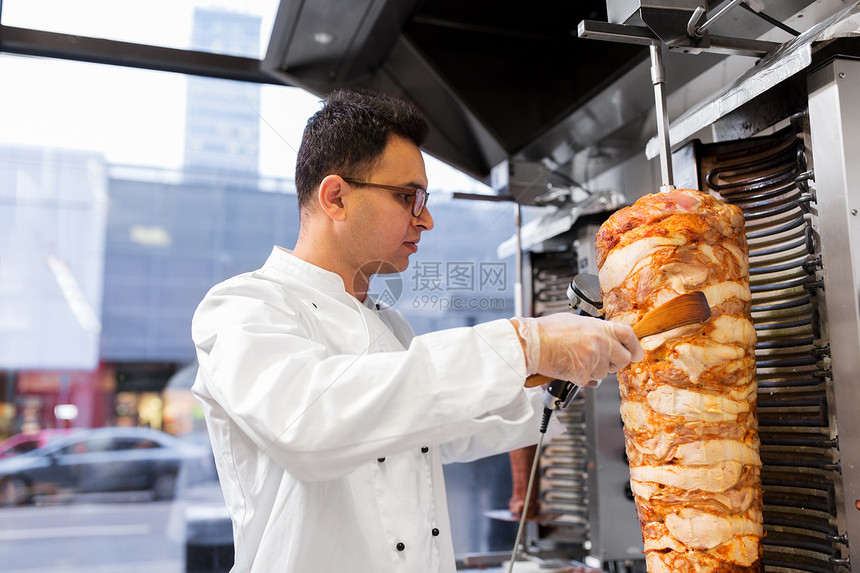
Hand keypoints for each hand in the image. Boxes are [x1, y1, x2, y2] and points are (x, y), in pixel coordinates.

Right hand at [513, 314, 642, 385]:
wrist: (532, 344)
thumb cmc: (547, 331)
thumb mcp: (576, 322)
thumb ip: (594, 330)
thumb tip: (604, 337)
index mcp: (600, 327)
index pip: (628, 335)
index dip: (635, 346)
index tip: (636, 352)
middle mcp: (600, 343)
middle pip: (623, 359)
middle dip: (615, 362)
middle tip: (603, 360)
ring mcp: (593, 359)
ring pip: (605, 373)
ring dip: (594, 370)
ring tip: (577, 360)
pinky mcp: (583, 374)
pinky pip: (590, 381)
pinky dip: (581, 378)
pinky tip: (570, 368)